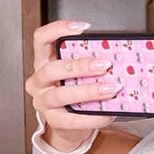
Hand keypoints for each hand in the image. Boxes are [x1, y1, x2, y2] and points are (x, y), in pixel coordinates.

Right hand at [27, 20, 120, 151]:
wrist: (68, 126)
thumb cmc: (74, 94)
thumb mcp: (75, 74)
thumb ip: (86, 62)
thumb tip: (114, 55)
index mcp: (42, 62)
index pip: (41, 38)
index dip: (58, 29)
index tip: (83, 27)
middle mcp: (38, 81)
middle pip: (52, 68)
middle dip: (80, 65)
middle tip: (105, 64)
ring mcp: (43, 102)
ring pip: (61, 94)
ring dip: (88, 91)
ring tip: (110, 88)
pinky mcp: (53, 121)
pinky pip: (72, 120)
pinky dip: (93, 117)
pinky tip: (108, 113)